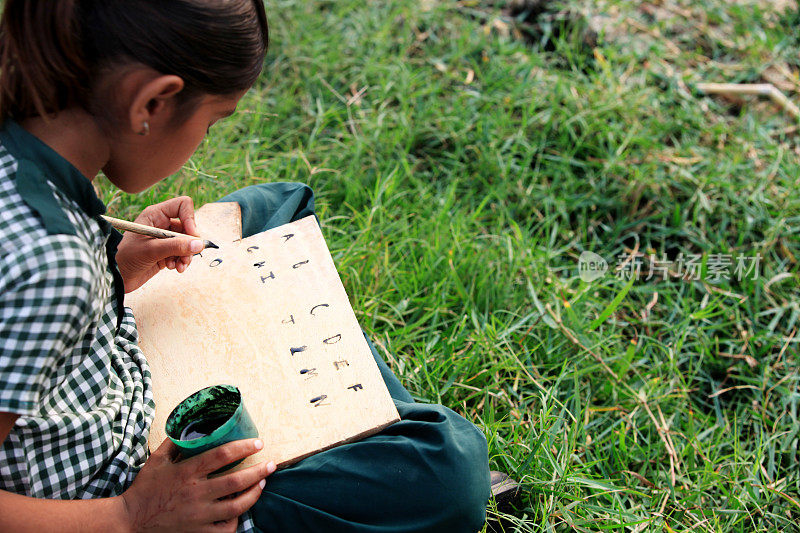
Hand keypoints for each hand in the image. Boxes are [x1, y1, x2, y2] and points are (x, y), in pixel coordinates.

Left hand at [116, 197, 203, 292]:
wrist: (115, 276)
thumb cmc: (126, 258)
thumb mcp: (151, 250)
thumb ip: (176, 246)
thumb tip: (200, 244)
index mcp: (155, 215)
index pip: (182, 206)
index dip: (190, 219)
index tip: (192, 237)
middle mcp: (162, 223)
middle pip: (188, 226)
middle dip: (189, 243)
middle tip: (186, 257)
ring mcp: (164, 238)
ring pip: (187, 241)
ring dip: (186, 255)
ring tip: (179, 266)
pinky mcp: (165, 251)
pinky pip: (182, 253)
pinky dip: (181, 261)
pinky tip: (173, 268)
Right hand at [121, 438, 275, 532]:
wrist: (129, 523)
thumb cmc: (144, 489)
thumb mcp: (156, 460)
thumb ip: (174, 442)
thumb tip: (187, 423)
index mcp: (187, 472)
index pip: (222, 455)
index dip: (244, 447)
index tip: (258, 443)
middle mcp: (195, 493)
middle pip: (236, 481)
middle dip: (259, 471)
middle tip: (271, 464)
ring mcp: (198, 515)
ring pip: (237, 506)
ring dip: (255, 493)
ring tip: (263, 483)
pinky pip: (226, 528)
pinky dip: (238, 519)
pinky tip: (242, 510)